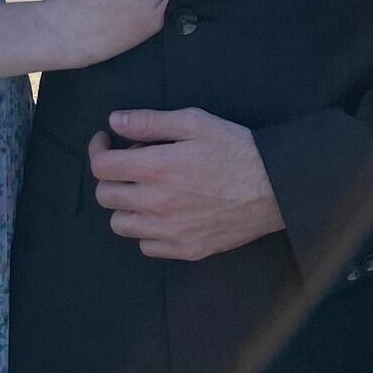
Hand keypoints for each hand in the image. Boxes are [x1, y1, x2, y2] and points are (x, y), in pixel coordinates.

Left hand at [89, 106, 284, 258]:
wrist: (275, 188)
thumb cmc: (236, 149)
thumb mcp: (194, 122)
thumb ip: (150, 122)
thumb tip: (114, 122)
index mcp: (156, 169)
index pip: (101, 167)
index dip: (97, 149)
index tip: (106, 142)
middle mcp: (157, 204)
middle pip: (105, 196)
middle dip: (109, 176)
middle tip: (127, 164)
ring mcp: (171, 231)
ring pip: (120, 225)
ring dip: (124, 205)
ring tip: (144, 190)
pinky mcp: (186, 250)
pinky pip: (146, 246)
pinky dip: (146, 230)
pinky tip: (163, 213)